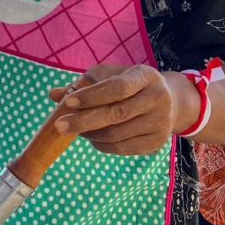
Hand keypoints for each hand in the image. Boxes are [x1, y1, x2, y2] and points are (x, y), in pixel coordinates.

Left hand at [49, 64, 183, 155]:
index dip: (92, 96)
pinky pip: (122, 148)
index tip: (68, 102)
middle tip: (60, 126)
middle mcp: (157, 99)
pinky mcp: (157, 142)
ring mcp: (160, 123)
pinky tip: (91, 138)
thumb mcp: (110, 76)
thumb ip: (83, 84)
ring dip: (90, 134)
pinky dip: (101, 145)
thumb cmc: (130, 84)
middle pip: (117, 114)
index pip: (117, 88)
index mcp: (145, 76)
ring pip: (117, 134)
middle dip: (84, 121)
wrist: (170, 101)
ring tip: (74, 129)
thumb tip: (54, 95)